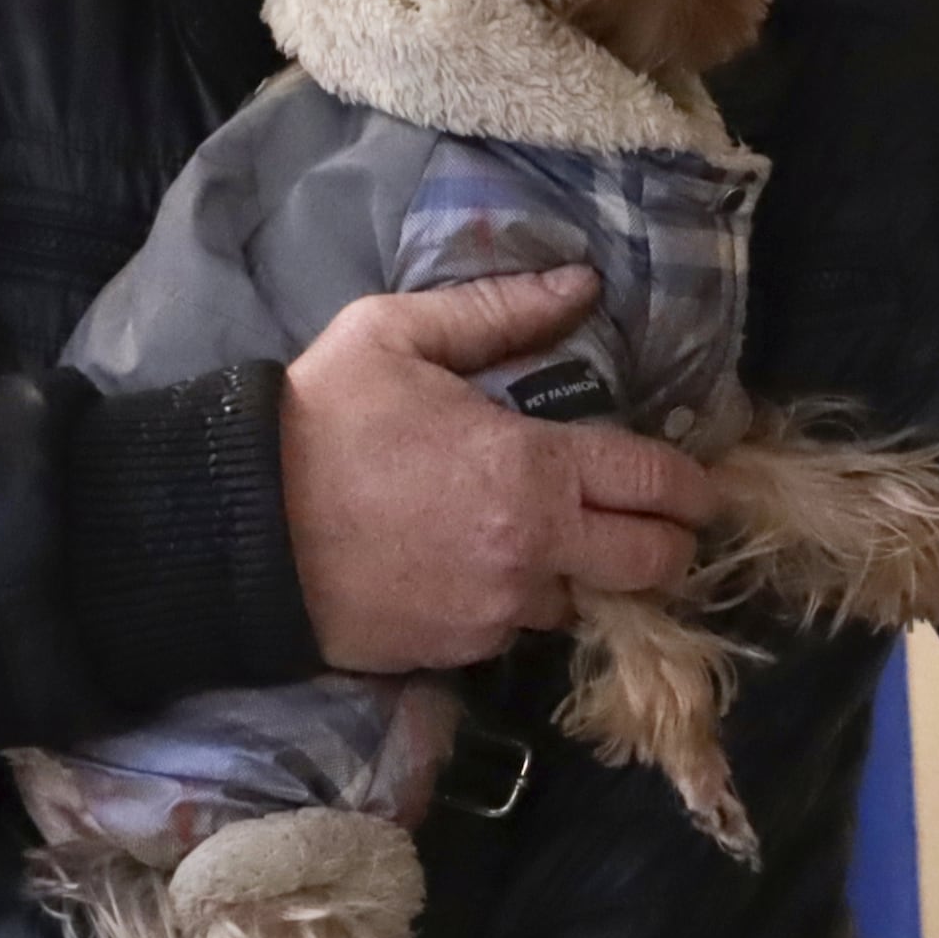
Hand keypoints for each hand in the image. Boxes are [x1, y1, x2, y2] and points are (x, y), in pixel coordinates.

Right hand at [281, 268, 721, 673]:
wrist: (236, 528)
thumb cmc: (318, 420)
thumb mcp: (398, 336)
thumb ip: (499, 312)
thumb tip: (582, 286)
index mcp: (533, 467)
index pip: (654, 482)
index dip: (691, 486)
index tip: (702, 486)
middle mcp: (534, 549)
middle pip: (651, 564)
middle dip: (670, 545)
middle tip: (661, 526)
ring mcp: (499, 610)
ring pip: (585, 602)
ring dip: (588, 578)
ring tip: (567, 547)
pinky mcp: (459, 652)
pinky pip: (519, 631)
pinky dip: (522, 604)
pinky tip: (495, 571)